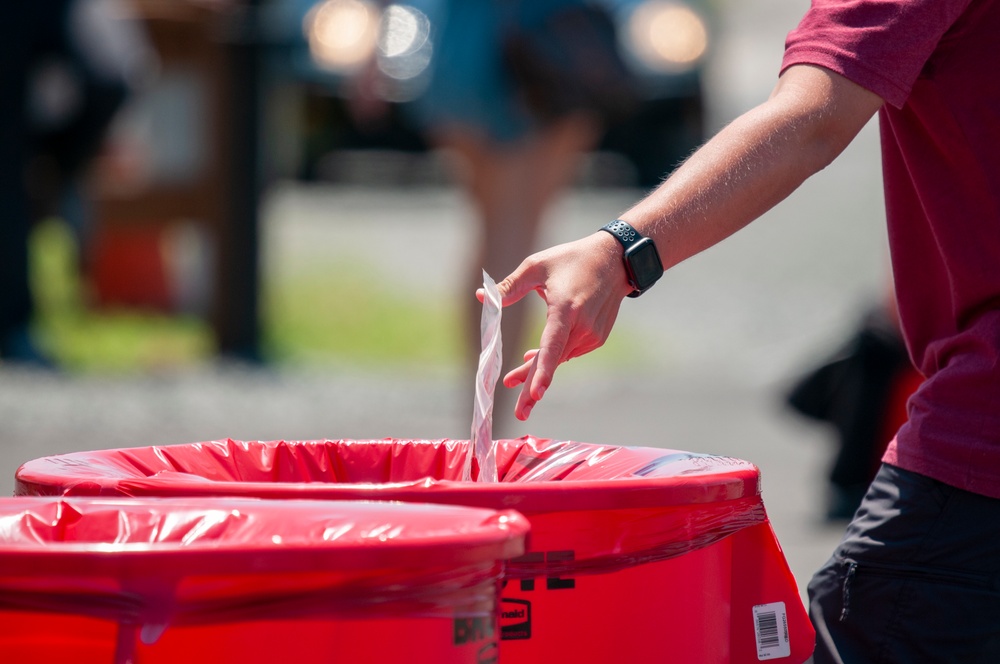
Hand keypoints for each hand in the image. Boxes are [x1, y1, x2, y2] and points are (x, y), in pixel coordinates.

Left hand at [481, 231, 633, 419]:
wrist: (616, 260)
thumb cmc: (572, 259)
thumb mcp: (537, 266)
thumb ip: (510, 286)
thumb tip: (482, 297)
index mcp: (566, 309)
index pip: (552, 346)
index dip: (542, 371)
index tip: (536, 393)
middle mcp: (582, 326)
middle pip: (552, 361)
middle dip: (533, 387)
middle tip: (519, 414)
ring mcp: (592, 335)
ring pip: (559, 359)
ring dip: (537, 369)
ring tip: (512, 380)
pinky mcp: (597, 338)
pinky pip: (569, 352)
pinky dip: (553, 357)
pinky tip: (534, 357)